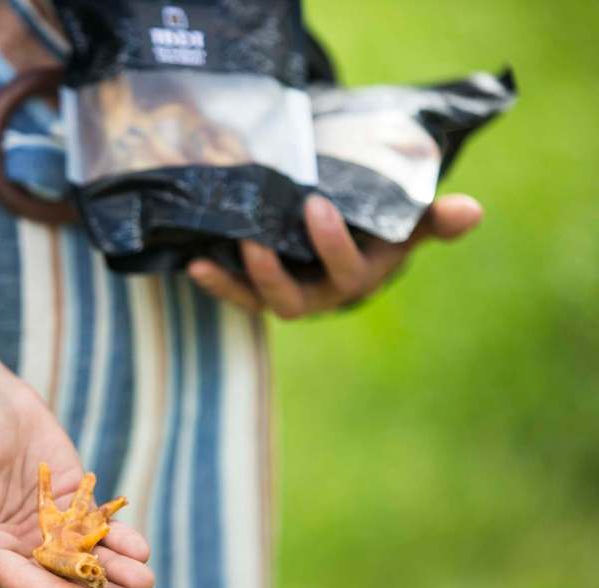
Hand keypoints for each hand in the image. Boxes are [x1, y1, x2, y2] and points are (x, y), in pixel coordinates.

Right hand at [0, 362, 153, 587]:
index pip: (28, 584)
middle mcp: (20, 545)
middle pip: (65, 577)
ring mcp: (49, 522)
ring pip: (87, 555)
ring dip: (118, 571)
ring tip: (145, 582)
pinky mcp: (73, 497)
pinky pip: (98, 523)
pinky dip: (120, 537)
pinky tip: (140, 548)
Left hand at [188, 194, 483, 317]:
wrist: (350, 238)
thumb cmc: (380, 229)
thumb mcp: (405, 222)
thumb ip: (432, 219)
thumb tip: (473, 210)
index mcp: (358, 278)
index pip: (347, 269)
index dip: (331, 243)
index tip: (316, 205)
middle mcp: (321, 296)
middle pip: (295, 301)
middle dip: (272, 272)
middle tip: (254, 236)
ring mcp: (288, 295)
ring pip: (260, 302)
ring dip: (236, 283)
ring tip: (209, 257)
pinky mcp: (260, 290)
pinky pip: (237, 294)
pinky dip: (216, 283)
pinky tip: (194, 264)